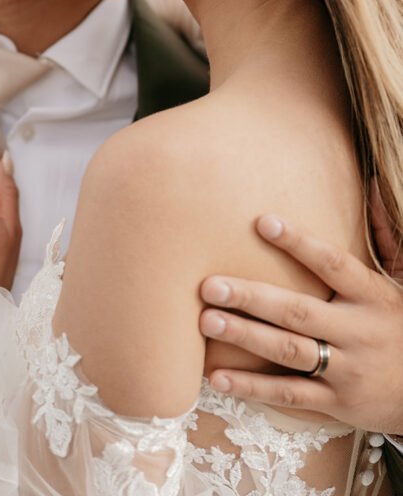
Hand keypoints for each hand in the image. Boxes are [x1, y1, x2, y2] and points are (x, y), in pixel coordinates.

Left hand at [199, 212, 402, 433]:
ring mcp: (347, 371)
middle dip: (252, 298)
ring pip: (289, 352)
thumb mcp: (400, 282)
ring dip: (245, 337)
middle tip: (209, 285)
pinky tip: (217, 377)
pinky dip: (253, 388)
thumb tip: (374, 185)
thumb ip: (385, 235)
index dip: (299, 243)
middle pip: (299, 312)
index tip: (263, 222)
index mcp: (372, 297)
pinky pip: (290, 395)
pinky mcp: (337, 403)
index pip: (333, 264)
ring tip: (205, 321)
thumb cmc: (400, 325)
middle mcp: (358, 333)